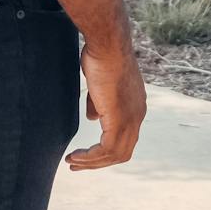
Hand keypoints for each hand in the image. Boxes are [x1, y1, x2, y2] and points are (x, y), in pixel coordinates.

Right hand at [67, 39, 146, 169]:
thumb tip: (93, 117)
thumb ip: (98, 103)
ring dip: (92, 162)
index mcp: (136, 106)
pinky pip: (107, 149)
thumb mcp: (99, 83)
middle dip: (99, 162)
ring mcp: (131, 119)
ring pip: (115, 154)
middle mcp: (138, 115)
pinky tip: (76, 155)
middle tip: (77, 164)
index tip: (86, 153)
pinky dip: (91, 157)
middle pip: (122, 151)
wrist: (107, 45)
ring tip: (72, 162)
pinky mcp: (120, 120)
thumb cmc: (101, 56)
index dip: (106, 149)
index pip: (125, 138)